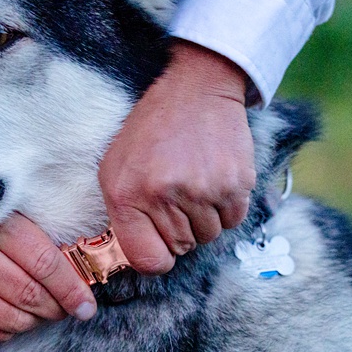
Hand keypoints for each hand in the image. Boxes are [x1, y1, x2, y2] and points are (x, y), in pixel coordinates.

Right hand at [0, 214, 96, 340]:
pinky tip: (19, 315)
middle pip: (30, 295)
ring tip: (47, 310)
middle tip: (72, 307)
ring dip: (39, 320)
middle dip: (59, 307)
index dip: (71, 288)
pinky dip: (14, 328)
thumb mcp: (1, 213)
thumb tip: (80, 267)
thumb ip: (35, 235)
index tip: (87, 303)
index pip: (43, 263)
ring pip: (14, 319)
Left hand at [98, 40, 256, 274]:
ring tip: (193, 185)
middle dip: (178, 230)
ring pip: (208, 236)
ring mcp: (203, 190)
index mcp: (128, 195)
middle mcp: (165, 195)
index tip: (158, 245)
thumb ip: (122, 216)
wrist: (196, 90)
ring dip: (203, 219)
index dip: (155, 257)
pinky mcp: (236, 184)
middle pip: (181, 248)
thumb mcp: (115, 169)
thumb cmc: (150, 132)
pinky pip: (233, 221)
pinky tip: (213, 181)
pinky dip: (225, 208)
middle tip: (175, 196)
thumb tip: (138, 258)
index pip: (148, 261)